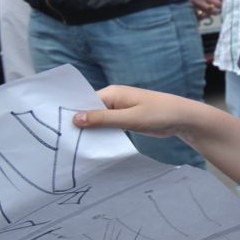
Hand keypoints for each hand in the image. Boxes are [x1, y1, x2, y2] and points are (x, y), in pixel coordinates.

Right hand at [74, 85, 205, 140]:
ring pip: (98, 121)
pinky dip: (101, 134)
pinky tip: (91, 146)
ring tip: (72, 146)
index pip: (84, 102)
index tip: (56, 129)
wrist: (183, 118)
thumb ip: (103, 119)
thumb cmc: (159, 114)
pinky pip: (108, 126)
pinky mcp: (125, 119)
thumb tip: (76, 118)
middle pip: (89, 112)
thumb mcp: (130, 118)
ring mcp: (119, 110)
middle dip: (79, 124)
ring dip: (90, 131)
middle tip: (61, 141)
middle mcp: (113, 99)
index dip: (71, 114)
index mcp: (112, 93)